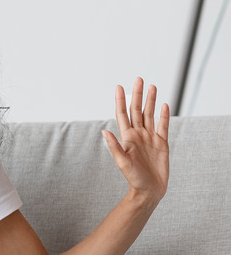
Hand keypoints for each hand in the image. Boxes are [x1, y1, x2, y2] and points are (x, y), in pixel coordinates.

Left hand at [103, 78, 169, 202]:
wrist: (149, 190)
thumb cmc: (133, 178)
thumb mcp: (122, 162)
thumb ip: (114, 147)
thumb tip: (104, 131)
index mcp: (127, 137)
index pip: (122, 113)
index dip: (120, 100)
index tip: (118, 86)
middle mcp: (138, 134)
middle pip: (137, 110)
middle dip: (138, 94)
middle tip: (138, 79)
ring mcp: (150, 138)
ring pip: (150, 115)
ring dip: (151, 101)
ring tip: (152, 87)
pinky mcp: (161, 144)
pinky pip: (163, 126)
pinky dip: (164, 115)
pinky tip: (164, 105)